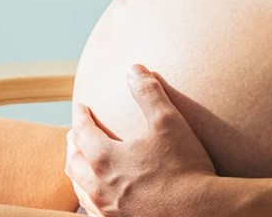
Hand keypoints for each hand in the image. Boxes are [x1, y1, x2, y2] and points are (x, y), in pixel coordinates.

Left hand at [66, 64, 219, 216]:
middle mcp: (98, 184)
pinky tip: (98, 194)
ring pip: (79, 187)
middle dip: (73, 144)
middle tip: (75, 133)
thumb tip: (134, 69)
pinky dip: (88, 195)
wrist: (198, 211)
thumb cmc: (184, 166)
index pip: (83, 131)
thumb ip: (148, 93)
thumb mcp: (168, 122)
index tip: (81, 107)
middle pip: (74, 161)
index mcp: (105, 157)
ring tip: (81, 163)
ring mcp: (106, 208)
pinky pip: (91, 209)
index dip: (81, 116)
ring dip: (76, 171)